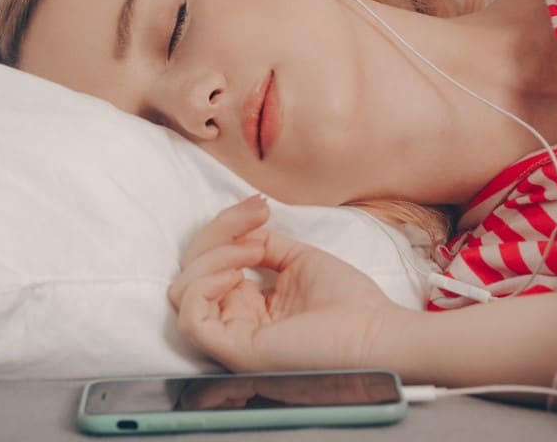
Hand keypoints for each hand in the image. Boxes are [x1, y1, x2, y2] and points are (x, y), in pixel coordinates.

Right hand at [168, 195, 399, 371]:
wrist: (372, 333)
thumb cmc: (349, 305)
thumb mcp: (299, 260)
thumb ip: (264, 245)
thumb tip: (241, 230)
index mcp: (250, 303)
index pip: (212, 259)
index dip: (227, 226)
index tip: (261, 207)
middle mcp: (236, 318)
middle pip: (193, 268)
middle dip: (218, 232)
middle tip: (258, 219)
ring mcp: (232, 335)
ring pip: (184, 289)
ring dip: (213, 256)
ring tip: (254, 250)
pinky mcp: (233, 350)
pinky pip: (190, 318)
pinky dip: (203, 286)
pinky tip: (235, 275)